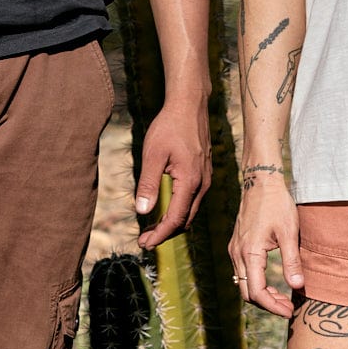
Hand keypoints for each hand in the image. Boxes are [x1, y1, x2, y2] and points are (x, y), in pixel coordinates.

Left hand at [134, 95, 210, 248]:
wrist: (189, 105)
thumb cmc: (169, 126)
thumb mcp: (153, 154)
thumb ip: (148, 183)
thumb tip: (142, 211)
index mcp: (190, 181)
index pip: (176, 219)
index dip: (160, 235)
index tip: (144, 244)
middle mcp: (202, 183)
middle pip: (186, 220)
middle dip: (165, 233)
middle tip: (145, 240)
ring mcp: (205, 178)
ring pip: (190, 211)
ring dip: (172, 223)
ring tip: (151, 228)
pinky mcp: (204, 172)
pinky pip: (193, 199)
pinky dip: (179, 210)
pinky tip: (165, 207)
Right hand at [229, 175, 303, 317]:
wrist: (261, 181)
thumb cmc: (277, 204)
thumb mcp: (289, 232)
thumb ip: (292, 261)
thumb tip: (297, 287)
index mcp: (249, 252)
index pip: (257, 292)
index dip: (273, 306)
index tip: (289, 311)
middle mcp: (237, 253)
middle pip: (247, 292)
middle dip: (267, 304)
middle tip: (288, 307)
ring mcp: (235, 249)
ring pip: (244, 283)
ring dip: (262, 294)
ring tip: (283, 298)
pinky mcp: (237, 245)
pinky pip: (243, 272)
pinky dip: (256, 282)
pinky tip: (272, 283)